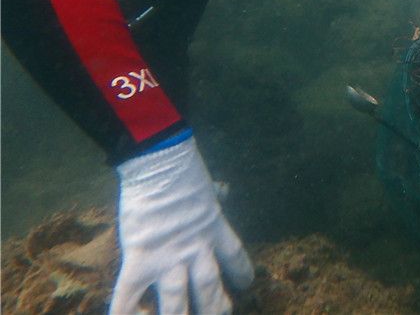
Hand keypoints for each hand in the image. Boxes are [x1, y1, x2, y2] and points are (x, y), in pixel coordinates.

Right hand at [110, 136, 253, 313]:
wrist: (159, 163)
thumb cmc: (182, 169)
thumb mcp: (208, 186)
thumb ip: (215, 195)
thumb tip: (224, 189)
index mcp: (214, 228)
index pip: (235, 256)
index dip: (242, 272)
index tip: (246, 284)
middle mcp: (196, 249)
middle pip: (210, 286)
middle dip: (217, 306)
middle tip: (222, 313)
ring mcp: (168, 258)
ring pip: (177, 303)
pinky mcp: (140, 260)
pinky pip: (129, 297)